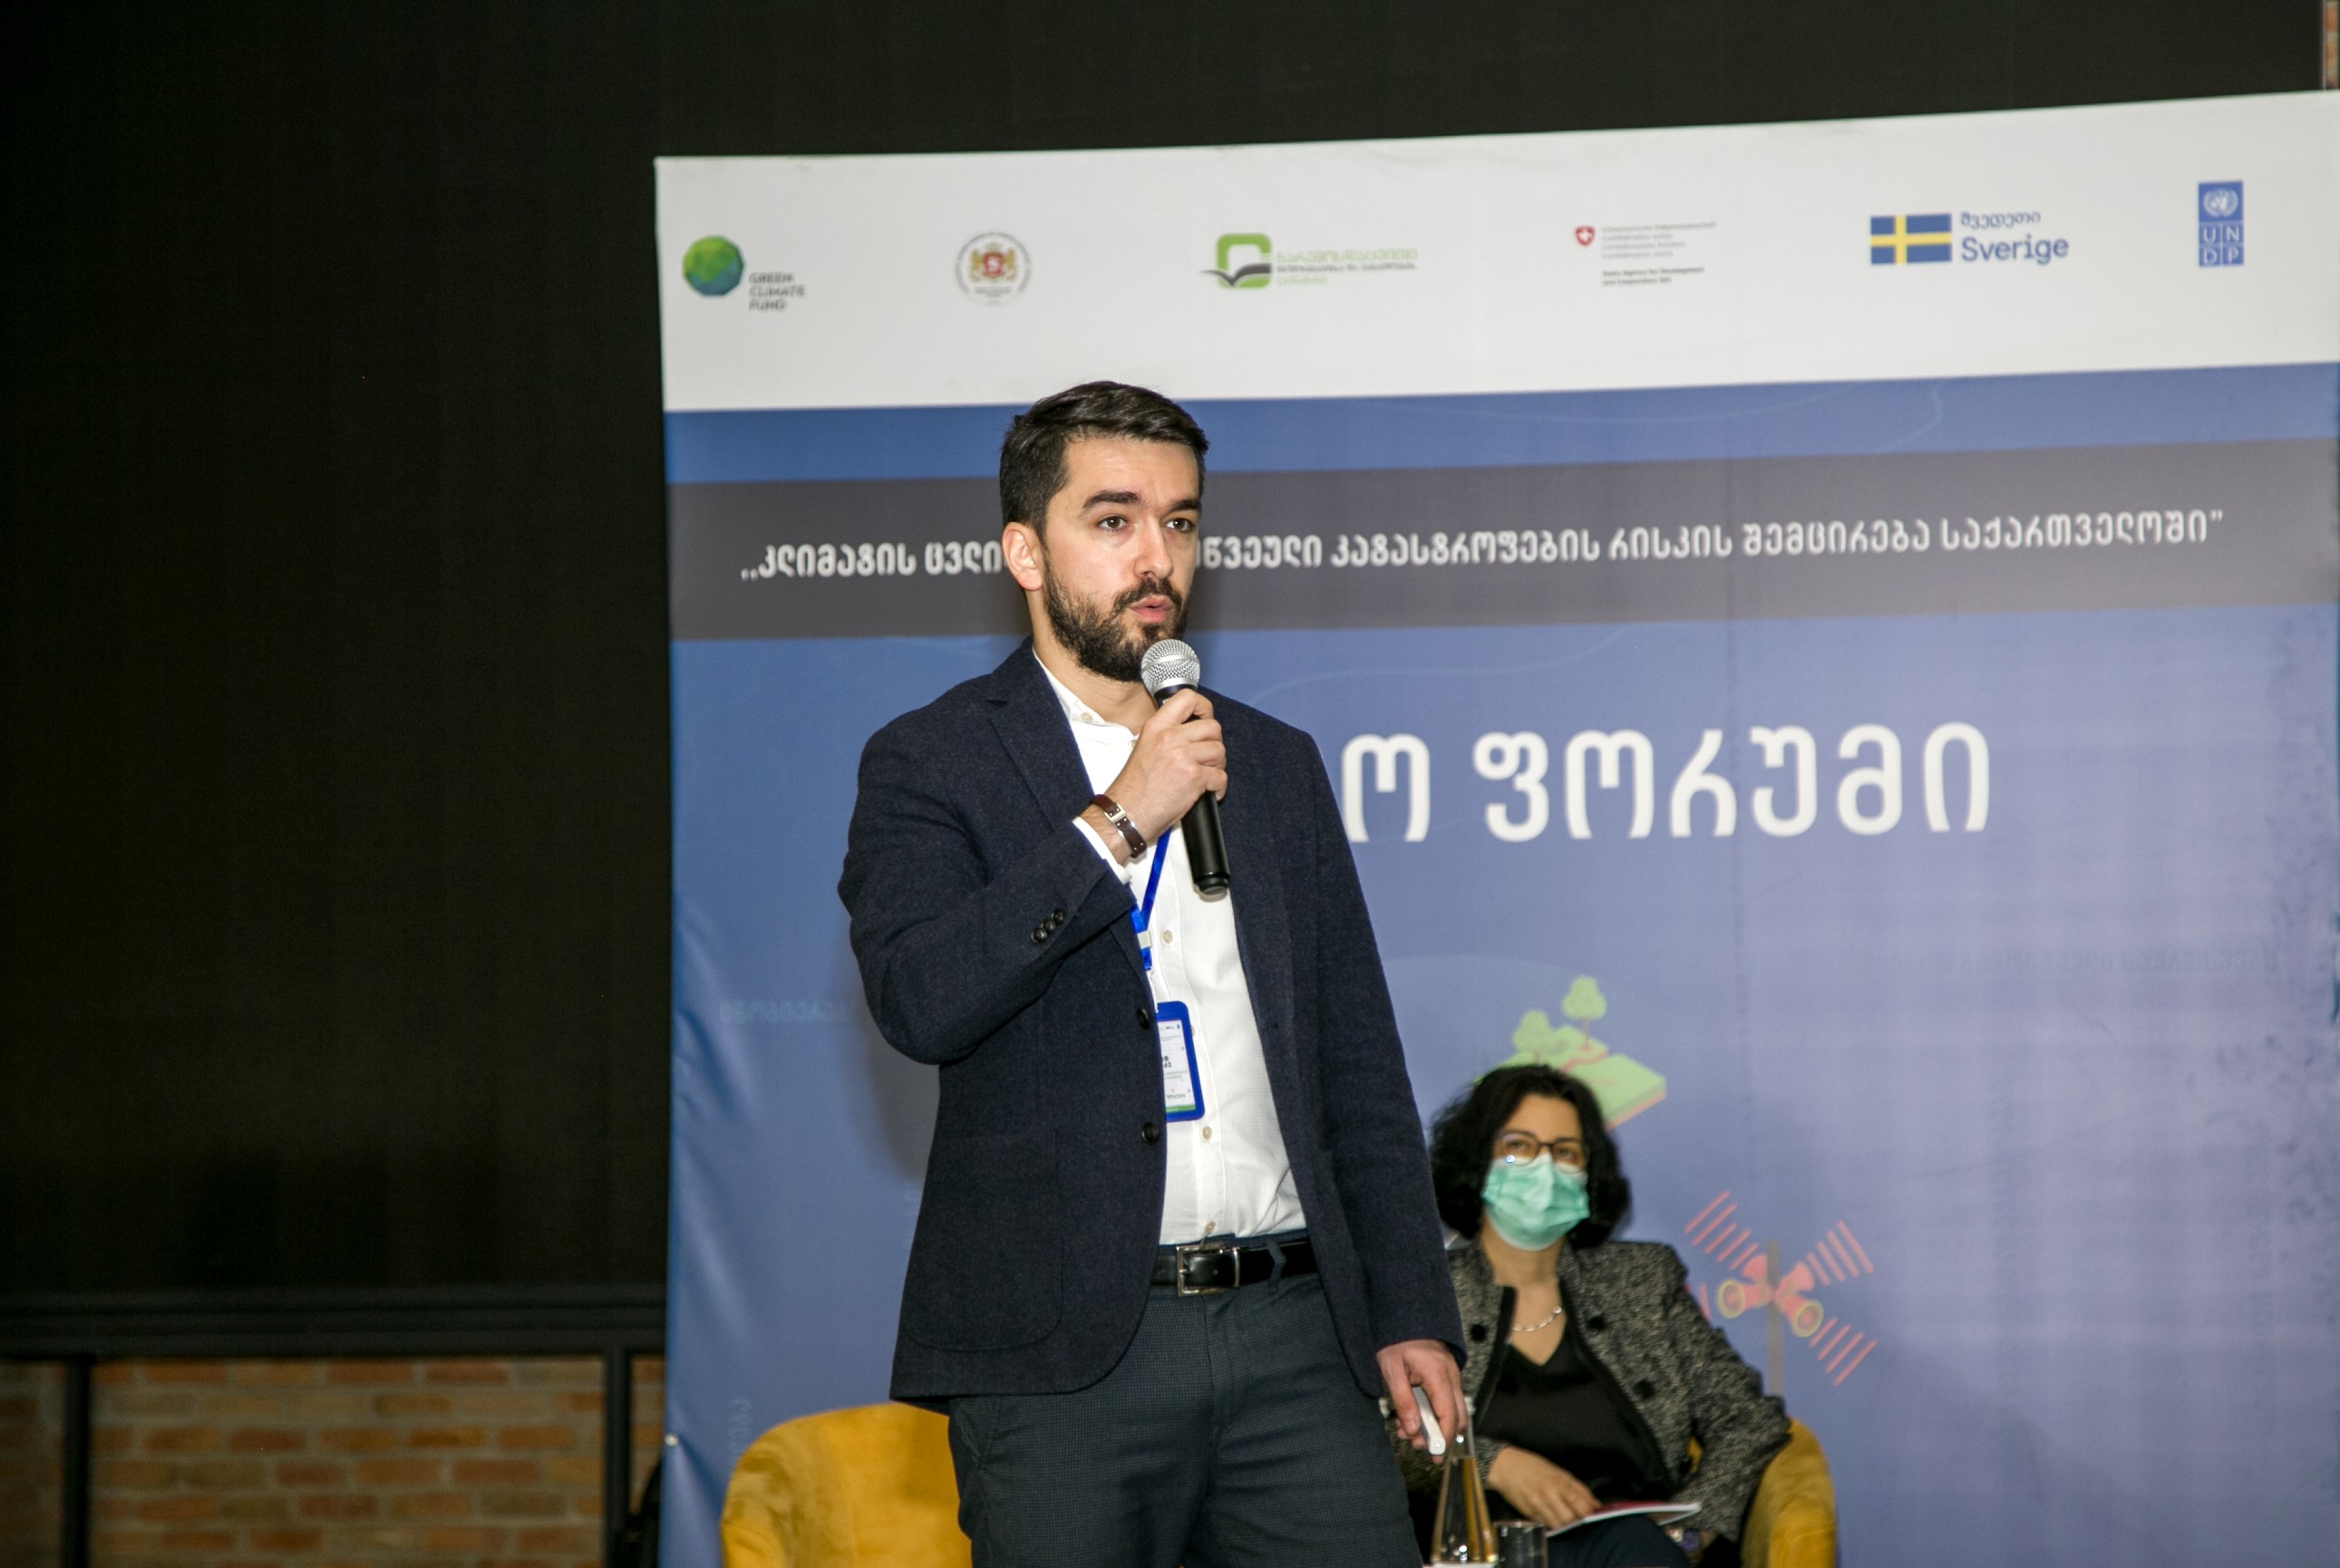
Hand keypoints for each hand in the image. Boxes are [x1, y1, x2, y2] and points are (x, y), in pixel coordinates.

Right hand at [1104, 689, 1225, 842]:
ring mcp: (1182, 756)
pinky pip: (1221, 776)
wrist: (1127, 813)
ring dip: (1217, 765)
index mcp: (1156, 727)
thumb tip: (1191, 731)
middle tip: (1206, 757)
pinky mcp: (1194, 777)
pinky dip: (1219, 787)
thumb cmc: (1134, 788)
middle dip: (1214, 743)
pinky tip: (1209, 792)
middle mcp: (1169, 737)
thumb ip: (1166, 735)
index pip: (1187, 698)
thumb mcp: (1144, 747)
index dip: (1203, 707)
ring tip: (1206, 776)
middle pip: (1212, 727)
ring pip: (1219, 750)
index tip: (1205, 718)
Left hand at [1376, 1339, 1463, 1453]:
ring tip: (1407, 1429)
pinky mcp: (1446, 1374)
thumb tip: (1411, 1429)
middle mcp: (1451, 1376)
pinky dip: (1433, 1412)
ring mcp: (1451, 1375)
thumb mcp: (1391, 1369)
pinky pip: (1445, 1399)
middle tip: (1416, 1444)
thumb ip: (1403, 1400)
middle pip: (1456, 1417)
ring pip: (1452, 1410)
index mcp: (1438, 1374)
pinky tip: (1411, 1415)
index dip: (1443, 1440)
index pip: (1448, 1416)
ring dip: (1434, 1425)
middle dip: (1438, 1436)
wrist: (1404, 1312)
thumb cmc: (1396, 1338)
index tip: (1434, 1456)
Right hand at [1485, 1447, 1599, 1529]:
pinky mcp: (1529, 1513)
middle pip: (1571, 1517)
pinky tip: (1556, 1521)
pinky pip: (1546, 1524)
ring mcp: (1538, 1504)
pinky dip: (1553, 1525)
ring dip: (1567, 1526)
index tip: (1597, 1514)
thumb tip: (1594, 1504)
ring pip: (1559, 1524)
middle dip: (1580, 1522)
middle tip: (1584, 1521)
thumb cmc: (1533, 1466)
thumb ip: (1576, 1487)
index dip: (1591, 1511)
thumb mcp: (1557, 1471)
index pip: (1580, 1501)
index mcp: (1559, 1480)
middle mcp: (1549, 1492)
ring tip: (1570, 1523)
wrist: (1504, 1466)